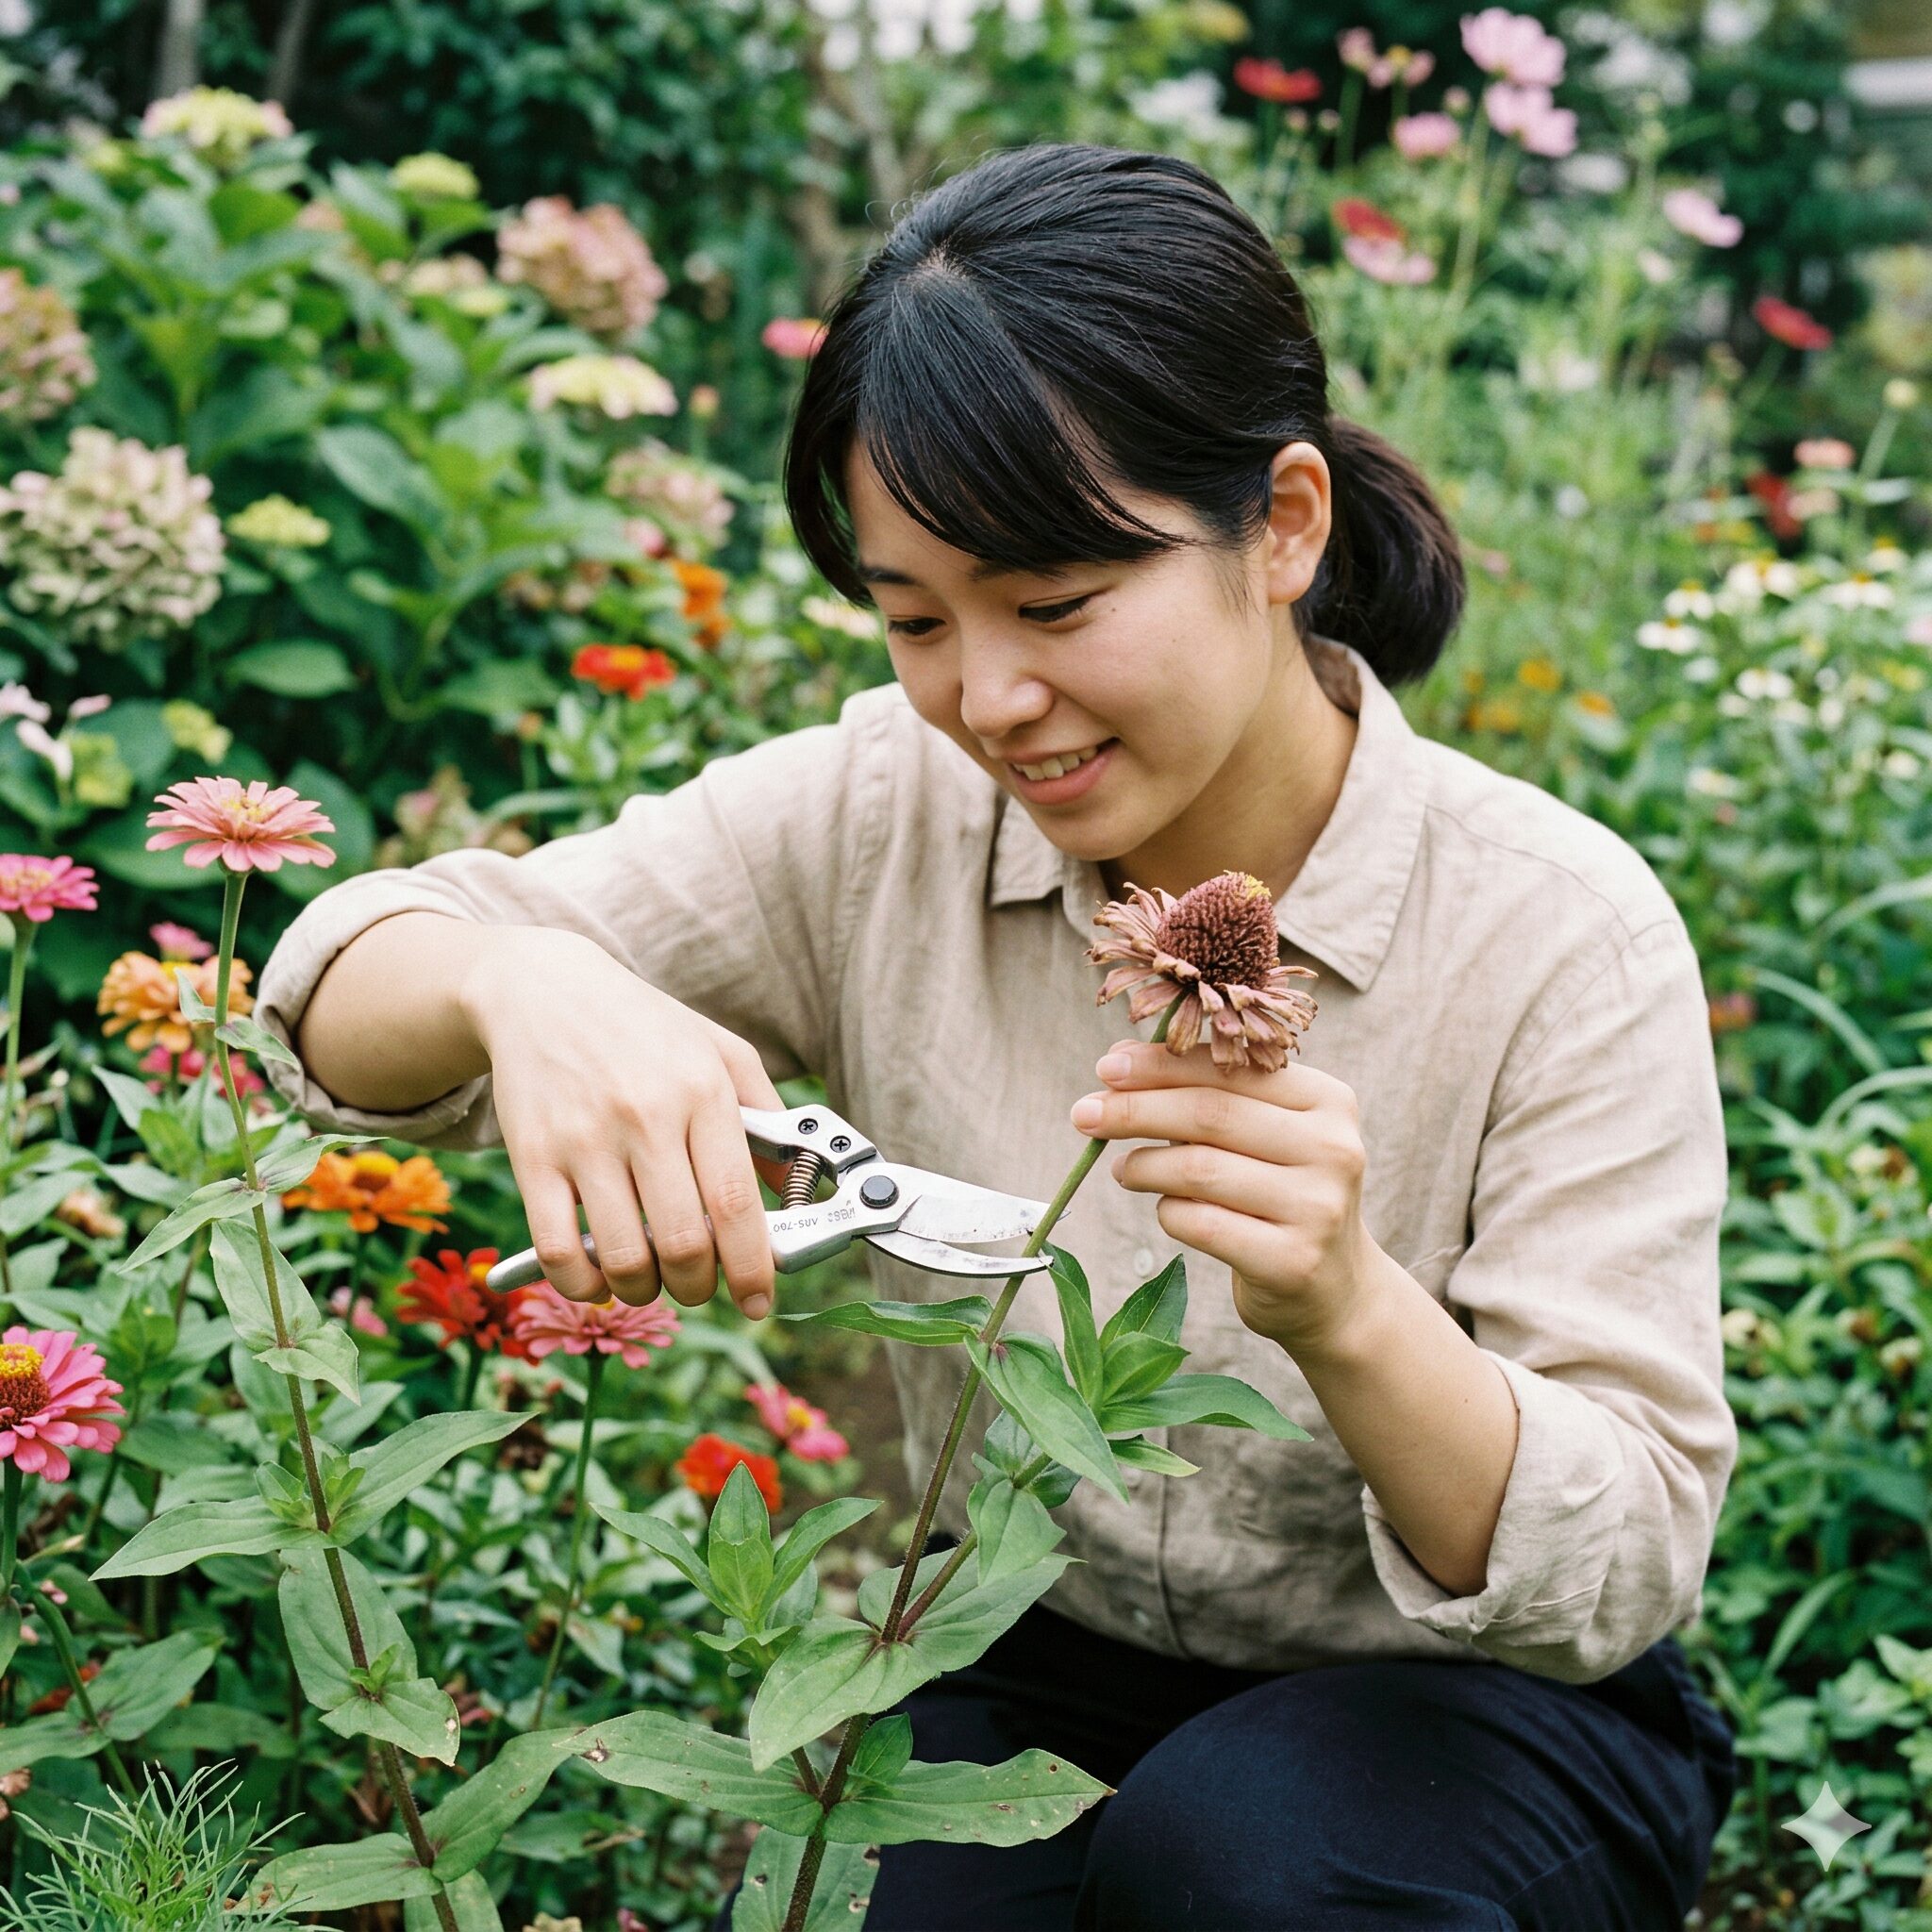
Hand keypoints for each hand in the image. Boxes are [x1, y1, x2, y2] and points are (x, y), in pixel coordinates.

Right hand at [459, 928, 792, 1316]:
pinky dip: (582, 1285)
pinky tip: (596, 1276)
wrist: (541, 989)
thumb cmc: (641, 1026)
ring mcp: (584, 1139)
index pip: (735, 1200)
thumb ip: (765, 1119)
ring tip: (649, 1279)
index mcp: (701, 1090)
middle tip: (698, 1284)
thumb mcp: (718, 1051)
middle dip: (699, 1286)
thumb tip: (794, 1191)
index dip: (752, 1265)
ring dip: (643, 1291)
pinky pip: (558, 1250)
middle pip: (684, 1241)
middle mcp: (645, 1116)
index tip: (757, 1301)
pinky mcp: (531, 1157)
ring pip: (623, 1256)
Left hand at [1068, 1038, 1378, 1356]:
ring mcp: (1317, 1207)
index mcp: (1326, 1100)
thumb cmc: (1280, 1195)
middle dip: (1135, 1109)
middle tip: (1085, 1113)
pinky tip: (1163, 1208)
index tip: (1107, 1067)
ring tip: (1122, 1169)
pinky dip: (1167, 1212)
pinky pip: (1199, 1223)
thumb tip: (1120, 1058)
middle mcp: (1332, 1148)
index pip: (1228, 1069)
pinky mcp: (1292, 1260)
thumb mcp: (1259, 1135)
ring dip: (1143, 1165)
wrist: (1335, 1290)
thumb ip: (1202, 1094)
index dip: (1161, 1065)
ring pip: (1198, 1168)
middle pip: (1209, 1113)